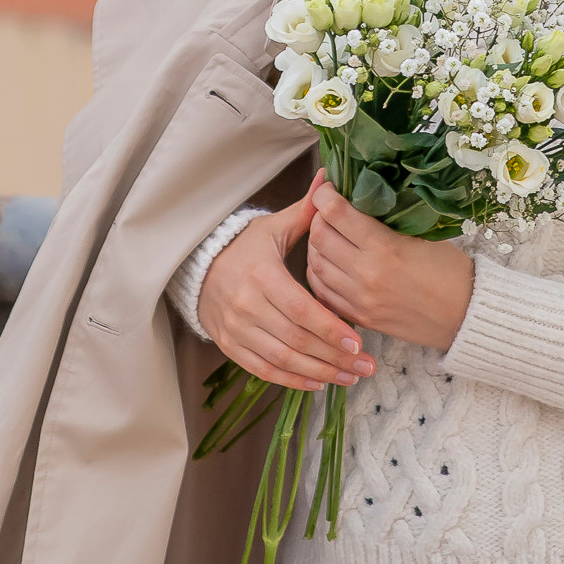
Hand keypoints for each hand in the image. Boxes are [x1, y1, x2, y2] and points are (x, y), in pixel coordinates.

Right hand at [197, 196, 376, 392]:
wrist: (197, 266)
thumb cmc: (245, 246)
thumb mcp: (274, 227)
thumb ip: (307, 213)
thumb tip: (330, 180)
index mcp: (262, 274)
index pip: (301, 309)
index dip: (330, 329)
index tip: (359, 343)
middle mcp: (246, 305)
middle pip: (296, 339)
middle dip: (334, 357)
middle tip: (366, 367)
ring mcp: (236, 328)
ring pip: (282, 358)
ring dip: (319, 372)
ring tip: (350, 378)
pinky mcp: (229, 345)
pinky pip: (263, 369)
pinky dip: (291, 380)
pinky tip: (318, 383)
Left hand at [302, 178, 474, 352]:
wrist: (465, 316)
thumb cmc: (450, 270)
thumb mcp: (422, 234)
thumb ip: (386, 219)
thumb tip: (356, 198)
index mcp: (385, 246)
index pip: (336, 212)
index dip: (324, 195)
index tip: (328, 189)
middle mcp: (366, 273)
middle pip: (320, 236)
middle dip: (317, 217)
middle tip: (326, 210)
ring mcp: (360, 298)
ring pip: (315, 264)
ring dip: (315, 245)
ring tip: (326, 234)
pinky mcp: (359, 317)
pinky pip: (322, 292)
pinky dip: (317, 273)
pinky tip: (326, 262)